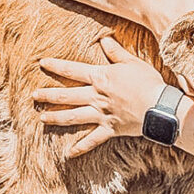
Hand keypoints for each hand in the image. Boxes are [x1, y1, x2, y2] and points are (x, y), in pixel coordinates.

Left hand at [34, 36, 166, 155]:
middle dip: (48, 95)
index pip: (72, 70)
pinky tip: (69, 153)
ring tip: (42, 118)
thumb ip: (116, 52)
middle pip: (67, 95)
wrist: (159, 106)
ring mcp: (101, 114)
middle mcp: (96, 96)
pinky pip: (91, 140)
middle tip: (34, 95)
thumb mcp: (132, 62)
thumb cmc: (148, 81)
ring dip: (55, 117)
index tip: (42, 63)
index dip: (56, 66)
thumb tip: (104, 40)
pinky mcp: (109, 129)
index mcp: (100, 78)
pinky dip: (80, 147)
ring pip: (72, 117)